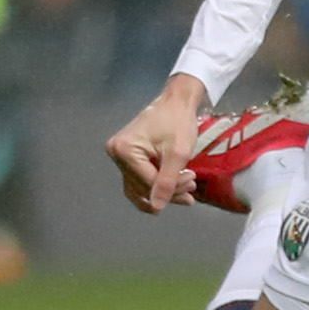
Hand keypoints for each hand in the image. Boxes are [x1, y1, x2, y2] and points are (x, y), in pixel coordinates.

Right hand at [105, 72, 210, 213]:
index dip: (172, 189)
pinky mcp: (125, 156)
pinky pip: (138, 179)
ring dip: (162, 192)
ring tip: (185, 191)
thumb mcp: (178, 153)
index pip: (148, 182)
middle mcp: (116, 153)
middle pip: (143, 186)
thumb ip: (167, 181)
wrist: (176, 102)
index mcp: (125, 150)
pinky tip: (171, 190)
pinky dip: (155, 185)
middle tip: (192, 186)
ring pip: (140, 186)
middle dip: (169, 191)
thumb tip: (157, 207)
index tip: (193, 182)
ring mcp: (118, 155)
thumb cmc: (178, 121)